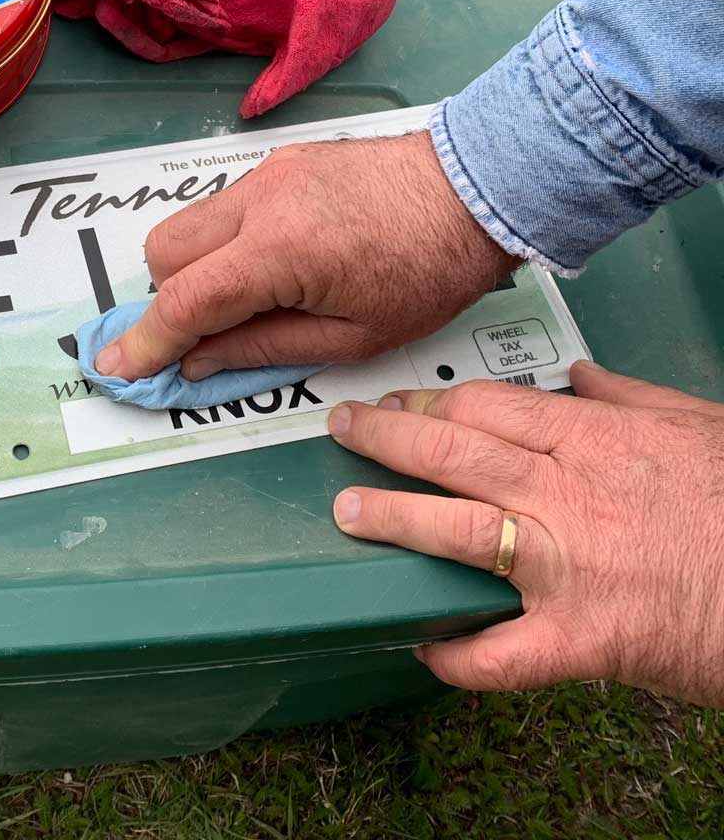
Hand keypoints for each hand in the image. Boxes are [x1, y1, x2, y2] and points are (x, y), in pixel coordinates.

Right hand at [96, 131, 516, 380]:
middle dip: (171, 297)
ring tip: (255, 292)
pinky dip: (226, 239)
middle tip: (215, 328)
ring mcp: (267, 172)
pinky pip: (224, 204)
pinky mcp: (280, 159)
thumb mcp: (353, 337)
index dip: (147, 340)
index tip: (115, 367)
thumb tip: (195, 362)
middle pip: (164, 251)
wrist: (479, 187)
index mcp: (281, 251)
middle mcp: (260, 200)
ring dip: (197, 265)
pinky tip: (278, 257)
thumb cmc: (429, 273)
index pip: (186, 299)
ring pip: (189, 222)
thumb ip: (263, 350)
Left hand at [327, 362, 723, 705]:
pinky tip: (420, 645)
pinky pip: (503, 654)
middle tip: (343, 431)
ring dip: (394, 520)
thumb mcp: (696, 425)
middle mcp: (567, 494)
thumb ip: (627, 398)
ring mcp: (569, 567)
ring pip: (457, 532)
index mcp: (593, 439)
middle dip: (387, 438)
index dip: (428, 401)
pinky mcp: (585, 640)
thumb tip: (578, 376)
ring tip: (347, 514)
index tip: (396, 402)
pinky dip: (457, 656)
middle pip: (454, 453)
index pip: (484, 407)